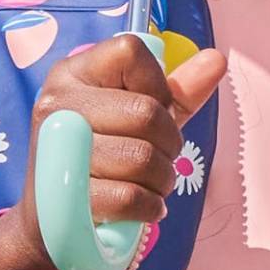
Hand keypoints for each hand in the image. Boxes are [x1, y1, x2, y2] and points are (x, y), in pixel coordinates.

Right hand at [8, 31, 227, 257]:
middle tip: (161, 156)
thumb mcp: (138, 115)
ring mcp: (56, 150)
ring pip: (142, 158)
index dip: (157, 85)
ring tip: (152, 182)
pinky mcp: (63, 195)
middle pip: (145, 112)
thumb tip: (217, 59)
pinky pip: (130, 197)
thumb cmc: (103, 155)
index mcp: (73, 73)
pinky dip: (150, 206)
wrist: (52, 216)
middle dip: (170, 142)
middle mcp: (58, 104)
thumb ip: (178, 90)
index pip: (130, 52)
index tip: (152, 110)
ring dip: (163, 178)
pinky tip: (146, 205)